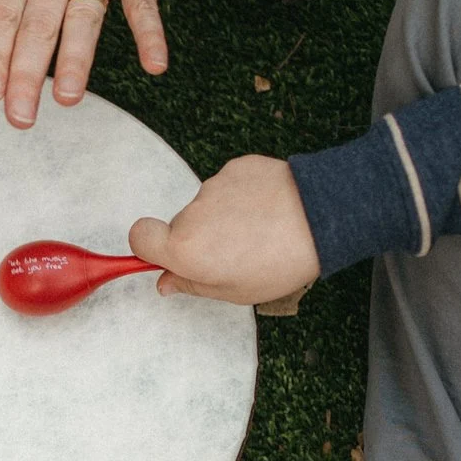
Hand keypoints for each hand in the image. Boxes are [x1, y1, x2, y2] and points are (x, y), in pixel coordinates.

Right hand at [128, 155, 319, 304]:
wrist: (322, 217)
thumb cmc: (281, 261)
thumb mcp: (235, 292)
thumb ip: (192, 285)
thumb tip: (166, 282)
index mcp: (186, 250)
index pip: (138, 238)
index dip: (145, 248)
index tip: (162, 258)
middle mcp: (192, 214)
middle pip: (178, 226)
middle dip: (197, 239)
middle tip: (232, 253)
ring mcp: (213, 187)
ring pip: (206, 207)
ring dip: (223, 219)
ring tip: (258, 232)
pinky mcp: (235, 168)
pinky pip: (227, 187)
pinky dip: (241, 198)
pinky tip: (266, 211)